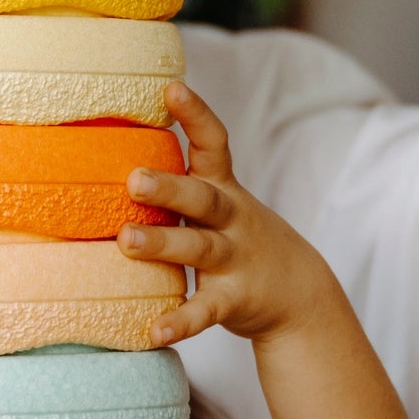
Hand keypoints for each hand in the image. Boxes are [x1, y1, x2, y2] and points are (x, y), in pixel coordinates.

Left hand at [117, 82, 343, 346]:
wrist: (300, 294)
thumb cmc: (241, 239)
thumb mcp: (223, 202)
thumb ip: (183, 181)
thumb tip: (118, 151)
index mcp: (225, 190)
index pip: (214, 144)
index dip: (196, 115)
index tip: (171, 88)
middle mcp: (232, 220)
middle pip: (203, 197)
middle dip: (169, 187)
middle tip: (133, 178)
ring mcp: (235, 260)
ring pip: (200, 248)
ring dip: (164, 245)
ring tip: (126, 242)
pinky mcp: (234, 300)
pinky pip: (205, 311)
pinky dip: (180, 321)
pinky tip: (153, 330)